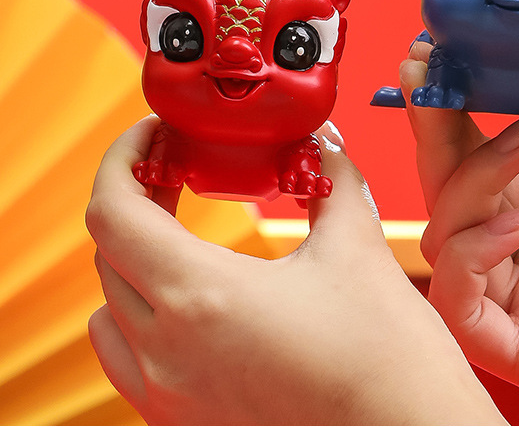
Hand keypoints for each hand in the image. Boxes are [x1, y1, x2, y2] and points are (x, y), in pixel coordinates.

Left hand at [86, 117, 503, 425]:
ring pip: (108, 312)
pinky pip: (129, 362)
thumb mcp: (357, 245)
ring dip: (132, 262)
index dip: (122, 158)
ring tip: (179, 233)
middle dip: (137, 199)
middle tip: (178, 169)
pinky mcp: (185, 424)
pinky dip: (143, 317)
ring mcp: (170, 397)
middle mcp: (168, 353)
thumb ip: (330, 178)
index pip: (112, 213)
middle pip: (108, 254)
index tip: (151, 135)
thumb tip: (319, 142)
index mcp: (202, 297)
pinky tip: (196, 297)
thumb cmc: (388, 359)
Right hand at [401, 0, 518, 424]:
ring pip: (443, 231)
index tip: (441, 52)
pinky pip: (459, 299)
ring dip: (467, 177)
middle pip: (445, 181)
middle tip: (430, 69)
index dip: (451, 101)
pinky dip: (470, 254)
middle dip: (432, 123)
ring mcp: (518, 294)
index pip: (475, 145)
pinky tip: (515, 226)